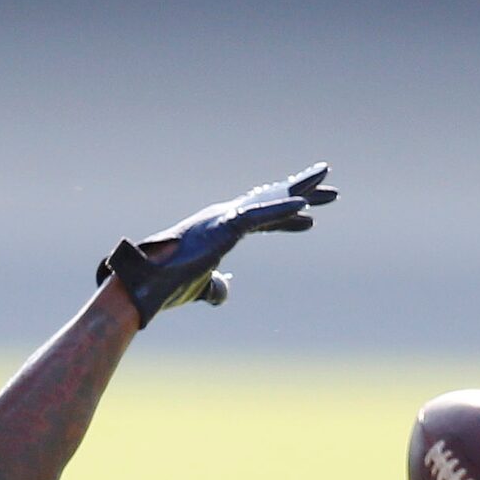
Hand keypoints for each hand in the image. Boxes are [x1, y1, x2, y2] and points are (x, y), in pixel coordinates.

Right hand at [97, 162, 337, 327]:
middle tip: (332, 191)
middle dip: (303, 195)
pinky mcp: (223, 227)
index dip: (286, 218)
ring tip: (331, 189)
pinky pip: (258, 218)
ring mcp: (224, 219)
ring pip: (271, 203)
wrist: (147, 283)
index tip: (311, 219)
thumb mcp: (201, 286)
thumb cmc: (167, 284)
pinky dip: (282, 214)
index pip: (260, 219)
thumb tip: (226, 290)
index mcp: (220, 229)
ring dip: (303, 196)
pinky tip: (306, 211)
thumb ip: (216, 287)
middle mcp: (224, 217)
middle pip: (272, 202)